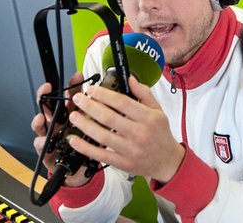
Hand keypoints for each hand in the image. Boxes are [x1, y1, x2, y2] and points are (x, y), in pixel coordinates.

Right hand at [31, 72, 90, 186]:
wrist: (79, 171)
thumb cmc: (85, 148)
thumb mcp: (95, 131)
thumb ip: (100, 117)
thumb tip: (111, 103)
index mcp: (72, 115)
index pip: (71, 97)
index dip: (73, 85)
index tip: (78, 76)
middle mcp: (59, 123)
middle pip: (50, 105)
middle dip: (46, 95)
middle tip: (47, 89)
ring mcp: (51, 135)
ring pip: (41, 123)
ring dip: (39, 118)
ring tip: (42, 116)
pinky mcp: (46, 150)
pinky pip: (40, 145)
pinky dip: (41, 142)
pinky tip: (43, 140)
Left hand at [67, 76, 184, 183]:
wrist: (168, 162)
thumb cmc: (161, 134)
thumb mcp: (158, 111)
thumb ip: (144, 94)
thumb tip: (130, 79)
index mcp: (148, 118)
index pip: (122, 102)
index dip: (104, 95)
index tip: (91, 90)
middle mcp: (139, 133)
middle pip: (109, 118)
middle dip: (89, 106)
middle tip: (78, 99)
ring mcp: (130, 150)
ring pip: (102, 136)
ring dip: (85, 125)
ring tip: (74, 116)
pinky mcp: (123, 163)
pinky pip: (100, 155)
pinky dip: (85, 147)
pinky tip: (74, 140)